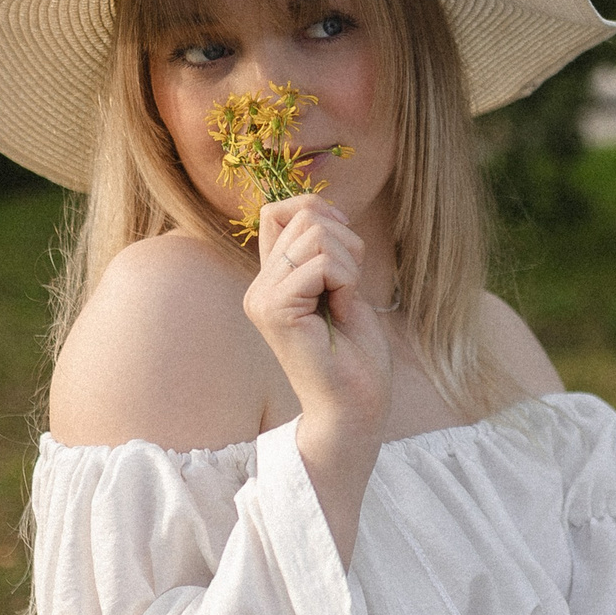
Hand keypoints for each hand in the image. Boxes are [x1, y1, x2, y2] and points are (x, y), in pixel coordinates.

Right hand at [246, 194, 390, 554]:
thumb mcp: (344, 288)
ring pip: (316, 233)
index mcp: (272, 279)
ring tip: (346, 301)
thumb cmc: (356, 357)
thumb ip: (326, 252)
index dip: (321, 212)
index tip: (346, 251)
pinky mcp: (273, 310)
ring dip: (349, 262)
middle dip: (347, 241)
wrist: (355, 407)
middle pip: (305, 214)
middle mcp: (259, 286)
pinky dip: (346, 280)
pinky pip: (321, 263)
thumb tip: (323, 207)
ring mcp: (261, 297)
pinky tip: (342, 309)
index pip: (281, 209)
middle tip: (351, 288)